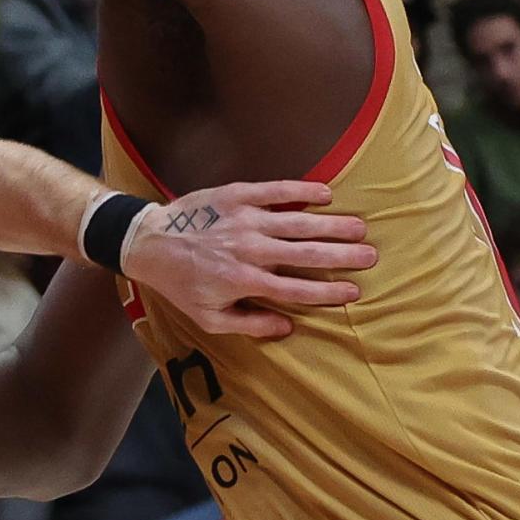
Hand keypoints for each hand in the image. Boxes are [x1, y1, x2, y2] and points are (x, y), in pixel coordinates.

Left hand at [114, 181, 378, 341]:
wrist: (148, 243)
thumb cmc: (181, 284)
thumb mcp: (208, 317)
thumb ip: (248, 324)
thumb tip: (287, 328)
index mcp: (244, 282)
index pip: (297, 289)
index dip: (328, 291)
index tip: (354, 291)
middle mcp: (249, 250)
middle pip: (306, 254)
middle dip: (342, 256)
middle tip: (371, 256)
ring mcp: (244, 220)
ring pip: (298, 222)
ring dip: (332, 225)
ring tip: (360, 227)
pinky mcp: (235, 195)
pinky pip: (276, 191)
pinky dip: (302, 191)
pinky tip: (326, 194)